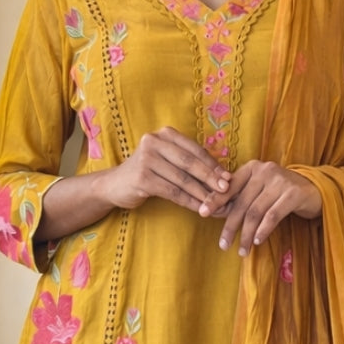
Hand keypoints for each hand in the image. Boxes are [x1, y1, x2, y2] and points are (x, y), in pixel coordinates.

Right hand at [103, 126, 230, 213]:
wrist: (115, 185)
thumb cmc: (148, 172)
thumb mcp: (168, 161)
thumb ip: (189, 163)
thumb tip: (222, 175)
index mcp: (165, 134)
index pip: (195, 149)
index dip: (213, 164)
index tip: (229, 178)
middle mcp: (154, 142)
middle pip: (190, 162)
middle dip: (211, 178)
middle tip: (226, 190)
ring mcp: (146, 159)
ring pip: (182, 179)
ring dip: (202, 193)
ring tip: (215, 204)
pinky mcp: (142, 178)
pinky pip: (172, 192)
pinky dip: (188, 201)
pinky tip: (199, 209)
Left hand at [199, 159, 321, 254]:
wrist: (314, 191)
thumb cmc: (280, 193)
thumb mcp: (259, 190)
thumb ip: (240, 197)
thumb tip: (213, 212)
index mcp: (252, 167)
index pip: (229, 186)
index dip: (215, 200)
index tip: (202, 213)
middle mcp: (265, 170)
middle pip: (242, 202)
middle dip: (230, 226)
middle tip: (223, 244)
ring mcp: (280, 180)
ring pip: (256, 211)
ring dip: (247, 234)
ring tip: (242, 250)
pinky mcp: (294, 193)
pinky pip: (273, 215)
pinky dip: (263, 230)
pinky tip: (257, 241)